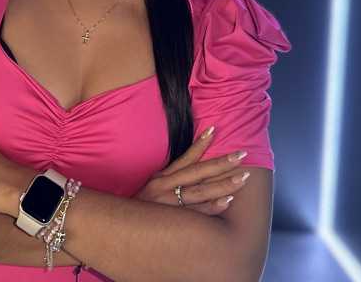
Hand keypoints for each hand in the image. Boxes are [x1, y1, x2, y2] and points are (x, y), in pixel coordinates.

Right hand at [134, 128, 250, 215]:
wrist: (117, 229)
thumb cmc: (138, 210)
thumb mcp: (149, 189)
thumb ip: (167, 180)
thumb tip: (189, 170)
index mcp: (160, 178)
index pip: (185, 158)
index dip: (200, 144)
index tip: (215, 130)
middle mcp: (165, 188)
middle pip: (198, 172)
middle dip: (222, 163)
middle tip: (242, 154)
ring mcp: (169, 205)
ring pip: (201, 192)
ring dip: (223, 184)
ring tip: (242, 177)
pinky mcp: (173, 222)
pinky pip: (197, 214)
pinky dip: (212, 207)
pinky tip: (227, 201)